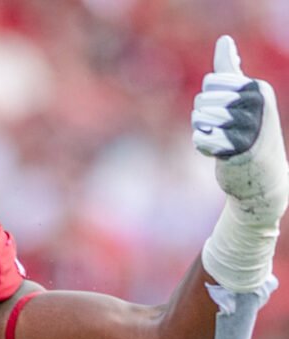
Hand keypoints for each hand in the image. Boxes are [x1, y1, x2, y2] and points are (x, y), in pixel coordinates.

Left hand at [192, 35, 288, 207]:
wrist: (262, 175)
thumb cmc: (247, 131)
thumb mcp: (243, 98)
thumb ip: (231, 70)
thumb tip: (224, 41)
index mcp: (257, 89)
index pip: (210, 81)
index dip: (209, 97)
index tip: (227, 109)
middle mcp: (256, 104)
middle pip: (202, 99)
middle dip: (204, 116)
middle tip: (223, 128)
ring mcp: (248, 126)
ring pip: (199, 118)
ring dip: (202, 131)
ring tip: (221, 138)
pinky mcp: (236, 149)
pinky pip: (200, 139)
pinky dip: (203, 146)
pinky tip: (218, 151)